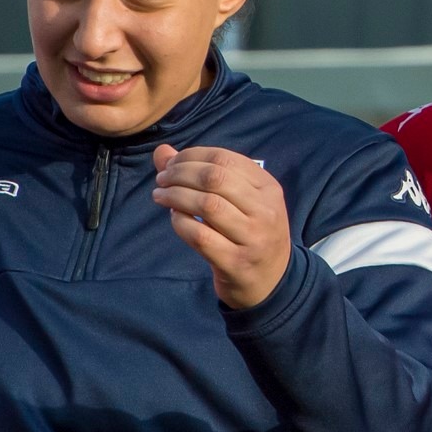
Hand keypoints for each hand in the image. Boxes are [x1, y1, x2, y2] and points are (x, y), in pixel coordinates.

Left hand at [153, 144, 292, 308]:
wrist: (271, 280)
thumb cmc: (250, 232)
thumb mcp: (240, 199)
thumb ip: (203, 172)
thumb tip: (162, 152)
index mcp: (269, 188)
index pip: (225, 158)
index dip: (191, 156)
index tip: (170, 164)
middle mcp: (265, 210)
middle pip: (215, 178)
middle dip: (180, 173)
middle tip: (162, 179)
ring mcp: (252, 238)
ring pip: (207, 205)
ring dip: (175, 196)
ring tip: (160, 196)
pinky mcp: (235, 262)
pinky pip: (199, 236)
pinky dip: (180, 222)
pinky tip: (174, 217)